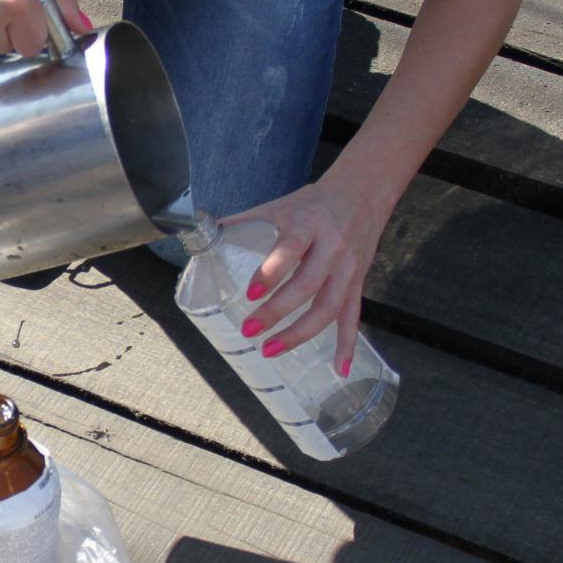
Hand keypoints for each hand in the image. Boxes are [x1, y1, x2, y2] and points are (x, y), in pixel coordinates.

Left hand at [225, 181, 391, 372]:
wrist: (362, 193)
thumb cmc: (313, 203)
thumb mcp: (278, 206)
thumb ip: (243, 223)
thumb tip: (201, 235)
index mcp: (307, 223)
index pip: (289, 248)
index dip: (271, 272)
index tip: (251, 293)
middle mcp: (331, 247)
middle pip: (307, 285)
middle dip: (278, 312)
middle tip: (250, 330)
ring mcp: (348, 268)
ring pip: (329, 307)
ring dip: (301, 333)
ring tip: (271, 349)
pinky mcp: (358, 282)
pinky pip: (353, 317)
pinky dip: (347, 345)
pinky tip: (338, 369)